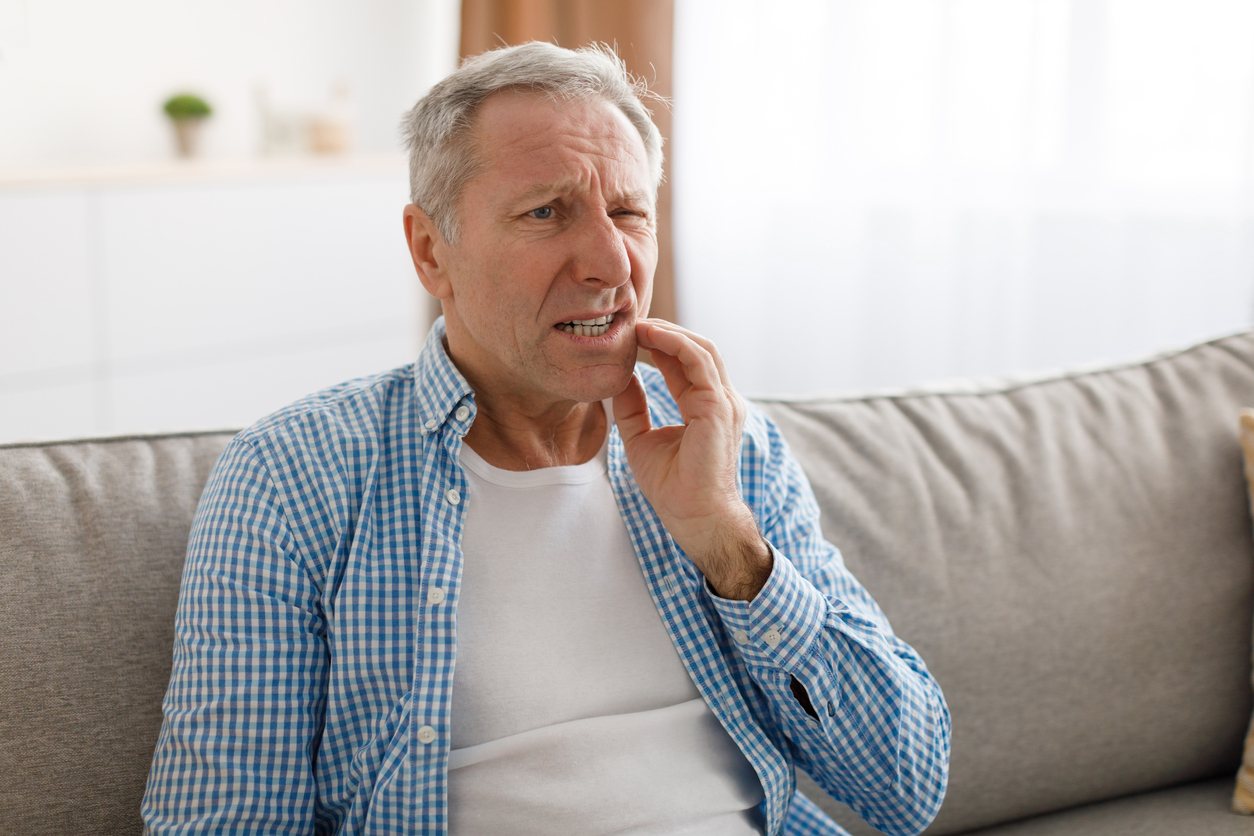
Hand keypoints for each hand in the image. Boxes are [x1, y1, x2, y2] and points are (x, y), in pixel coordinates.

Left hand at [612, 319, 771, 599]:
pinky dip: (674, 343)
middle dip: (664, 332)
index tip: (629, 336)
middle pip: (695, 349)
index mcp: (705, 407)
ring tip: (638, 325)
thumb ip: (633, 407)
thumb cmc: (673, 488)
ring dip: (668, 332)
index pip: (684, 363)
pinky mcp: (719, 407)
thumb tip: (618, 379)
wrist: (694, 518)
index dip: (658, 345)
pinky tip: (650, 336)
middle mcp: (720, 400)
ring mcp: (723, 401)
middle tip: (631, 323)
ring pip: (701, 348)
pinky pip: (699, 361)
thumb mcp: (641, 439)